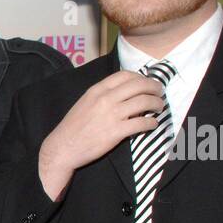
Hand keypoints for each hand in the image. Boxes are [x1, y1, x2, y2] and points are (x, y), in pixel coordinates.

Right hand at [38, 71, 165, 199]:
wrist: (63, 147)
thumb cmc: (73, 126)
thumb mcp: (85, 102)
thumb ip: (103, 95)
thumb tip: (124, 94)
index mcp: (98, 89)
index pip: (126, 75)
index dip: (141, 77)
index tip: (147, 83)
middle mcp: (106, 99)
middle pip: (139, 85)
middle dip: (154, 87)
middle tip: (159, 93)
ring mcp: (112, 115)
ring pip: (144, 102)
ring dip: (157, 103)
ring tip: (159, 107)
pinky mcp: (117, 132)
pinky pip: (142, 123)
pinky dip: (151, 123)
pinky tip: (153, 124)